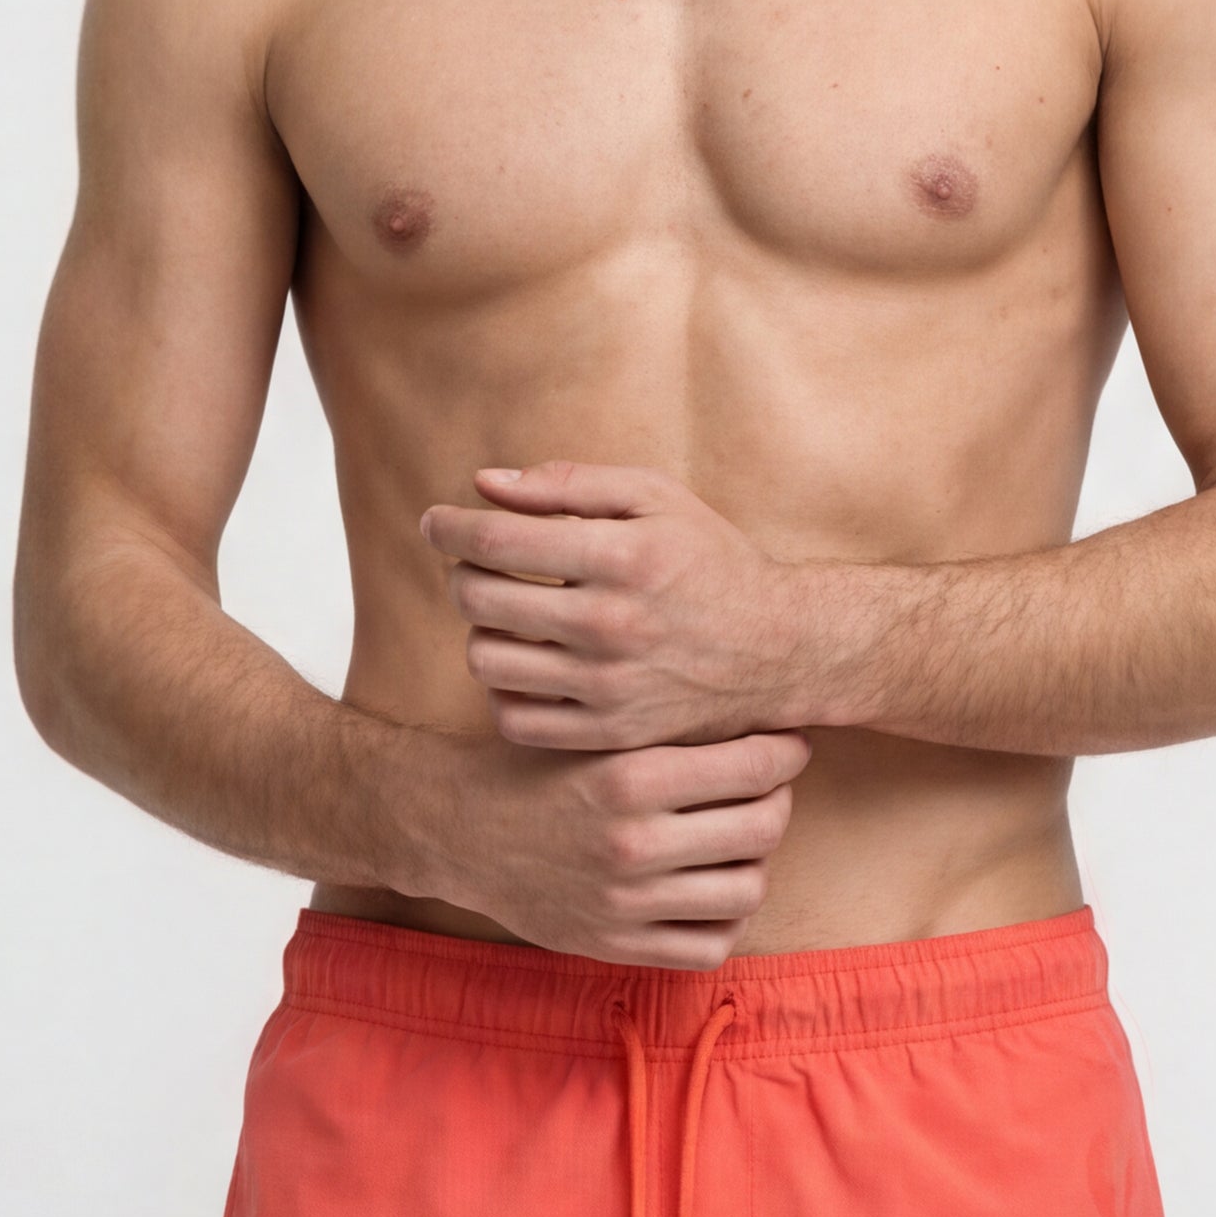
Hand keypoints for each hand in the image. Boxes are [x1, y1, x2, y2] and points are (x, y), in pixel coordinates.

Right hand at [414, 725, 810, 969]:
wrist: (457, 831)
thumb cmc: (534, 771)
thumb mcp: (596, 736)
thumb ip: (669, 733)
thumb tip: (764, 724)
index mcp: (628, 778)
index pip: (754, 766)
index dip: (786, 752)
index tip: (788, 746)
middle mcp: (631, 843)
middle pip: (763, 828)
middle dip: (778, 802)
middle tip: (770, 790)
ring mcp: (625, 903)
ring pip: (747, 891)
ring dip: (756, 864)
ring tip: (741, 844)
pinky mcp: (615, 946)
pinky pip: (709, 946)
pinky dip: (725, 920)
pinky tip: (712, 892)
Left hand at [418, 460, 848, 749]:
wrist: (779, 650)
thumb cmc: (711, 562)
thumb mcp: (656, 498)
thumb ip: (569, 483)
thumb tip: (485, 484)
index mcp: (621, 557)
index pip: (495, 541)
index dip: (448, 527)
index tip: (435, 523)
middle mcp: (611, 625)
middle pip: (479, 599)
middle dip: (461, 573)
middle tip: (475, 565)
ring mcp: (608, 687)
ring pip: (486, 660)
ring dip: (480, 630)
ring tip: (503, 615)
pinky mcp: (609, 733)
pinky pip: (514, 717)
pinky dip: (503, 687)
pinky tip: (525, 662)